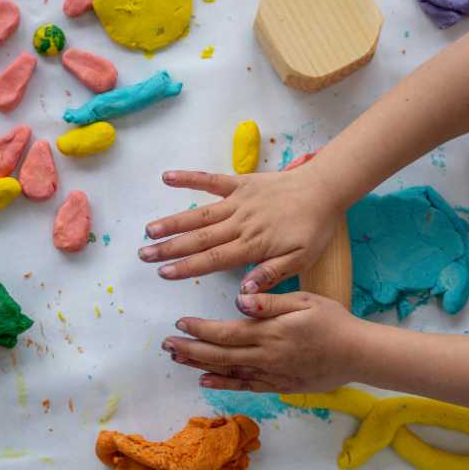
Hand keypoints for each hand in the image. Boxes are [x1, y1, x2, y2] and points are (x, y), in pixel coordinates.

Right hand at [139, 163, 342, 292]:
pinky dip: (189, 178)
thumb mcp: (301, 259)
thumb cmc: (314, 228)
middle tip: (144, 255)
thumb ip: (270, 274)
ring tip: (149, 230)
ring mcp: (238, 201)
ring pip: (199, 214)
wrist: (324, 189)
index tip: (163, 273)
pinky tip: (167, 178)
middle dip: (169, 248)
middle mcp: (239, 223)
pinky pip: (211, 180)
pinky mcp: (240, 183)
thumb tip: (243, 291)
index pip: (212, 259)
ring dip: (173, 221)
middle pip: (199, 238)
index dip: (186, 266)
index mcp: (252, 245)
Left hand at [162, 292, 361, 392]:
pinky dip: (224, 384)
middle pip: (219, 354)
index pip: (225, 332)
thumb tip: (240, 299)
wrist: (358, 355)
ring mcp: (271, 373)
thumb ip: (270, 302)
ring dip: (199, 366)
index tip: (180, 323)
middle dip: (190, 349)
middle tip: (166, 345)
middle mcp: (265, 355)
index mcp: (269, 332)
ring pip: (227, 371)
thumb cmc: (333, 322)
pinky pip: (245, 386)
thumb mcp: (305, 301)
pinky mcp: (279, 385)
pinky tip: (206, 381)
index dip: (200, 329)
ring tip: (177, 360)